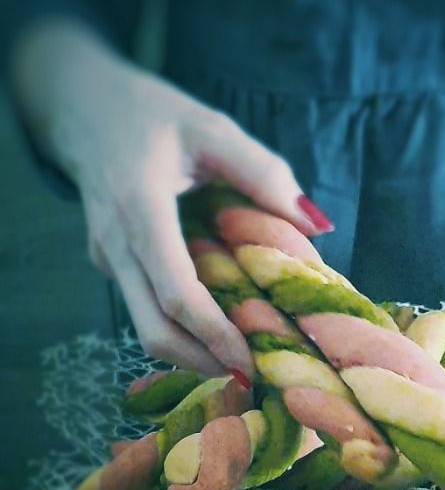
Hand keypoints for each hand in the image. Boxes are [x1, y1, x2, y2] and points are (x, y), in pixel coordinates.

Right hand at [9, 17, 332, 375]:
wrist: (82, 109)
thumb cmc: (152, 115)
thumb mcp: (211, 128)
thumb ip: (264, 173)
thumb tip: (317, 224)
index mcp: (139, 208)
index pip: (175, 292)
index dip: (215, 335)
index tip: (254, 363)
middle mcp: (114, 243)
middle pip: (155, 330)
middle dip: (207, 363)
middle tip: (259, 380)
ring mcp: (106, 259)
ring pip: (146, 328)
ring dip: (196, 354)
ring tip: (249, 365)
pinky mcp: (111, 265)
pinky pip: (146, 309)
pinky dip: (185, 329)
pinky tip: (225, 330)